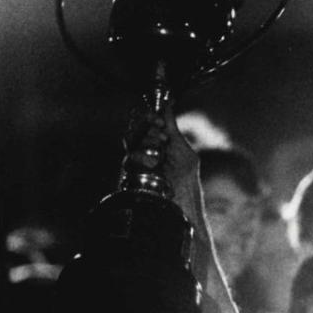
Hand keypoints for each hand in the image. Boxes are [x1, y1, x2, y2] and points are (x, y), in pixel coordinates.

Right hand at [124, 103, 201, 223]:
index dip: (149, 118)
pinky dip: (140, 159)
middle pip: (136, 130)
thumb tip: (166, 106)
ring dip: (147, 145)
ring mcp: (137, 164)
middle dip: (149, 131)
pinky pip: (127, 160)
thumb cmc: (185, 181)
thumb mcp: (183, 151)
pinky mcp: (130, 175)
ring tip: (160, 155)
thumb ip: (172, 129)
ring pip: (131, 143)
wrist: (183, 206)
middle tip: (161, 138)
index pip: (145, 123)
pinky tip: (153, 165)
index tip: (158, 121)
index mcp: (157, 143)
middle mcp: (144, 151)